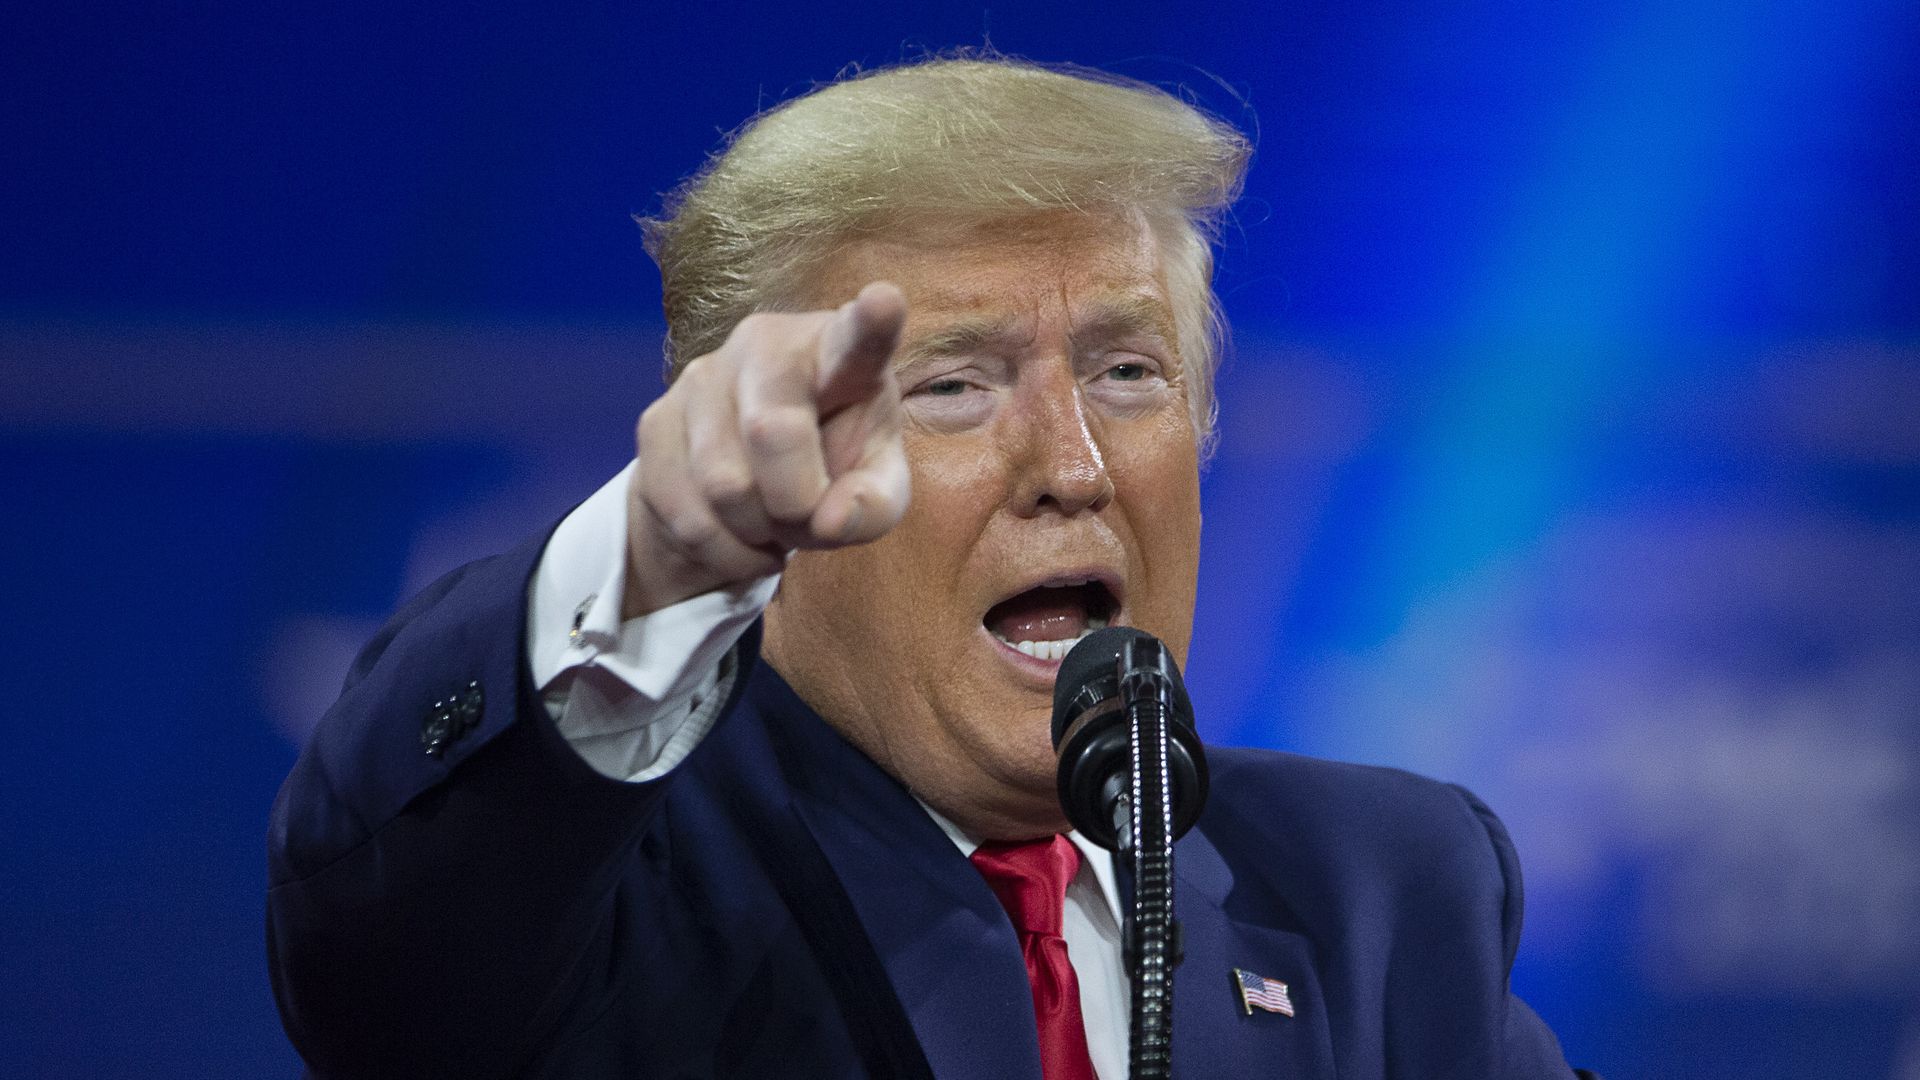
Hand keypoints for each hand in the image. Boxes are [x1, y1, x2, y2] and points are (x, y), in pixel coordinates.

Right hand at [624, 282, 910, 617]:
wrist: (749, 486)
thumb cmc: (833, 471)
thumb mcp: (874, 492)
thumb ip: (874, 505)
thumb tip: (830, 520)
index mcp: (839, 352)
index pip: (857, 337)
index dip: (872, 322)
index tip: (885, 302)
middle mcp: (765, 343)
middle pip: (772, 433)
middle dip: (795, 502)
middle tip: (807, 514)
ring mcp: (702, 375)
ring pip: (724, 486)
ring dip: (757, 531)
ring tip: (772, 522)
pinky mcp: (656, 420)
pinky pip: (688, 515)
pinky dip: (723, 549)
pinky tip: (736, 533)